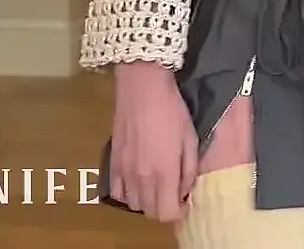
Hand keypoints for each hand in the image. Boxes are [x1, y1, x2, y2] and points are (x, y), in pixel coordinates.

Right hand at [109, 62, 198, 221]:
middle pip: (151, 212)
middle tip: (174, 193)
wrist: (142, 89)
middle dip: (165, 208)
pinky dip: (128, 193)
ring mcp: (125, 172)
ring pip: (134, 205)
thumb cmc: (172, 112)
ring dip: (147, 202)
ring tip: (157, 187)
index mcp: (165, 172)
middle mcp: (142, 178)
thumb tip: (186, 192)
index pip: (167, 213)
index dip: (179, 212)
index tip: (186, 203)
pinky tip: (138, 182)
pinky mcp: (112, 163)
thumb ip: (189, 170)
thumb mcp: (190, 140)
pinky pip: (117, 192)